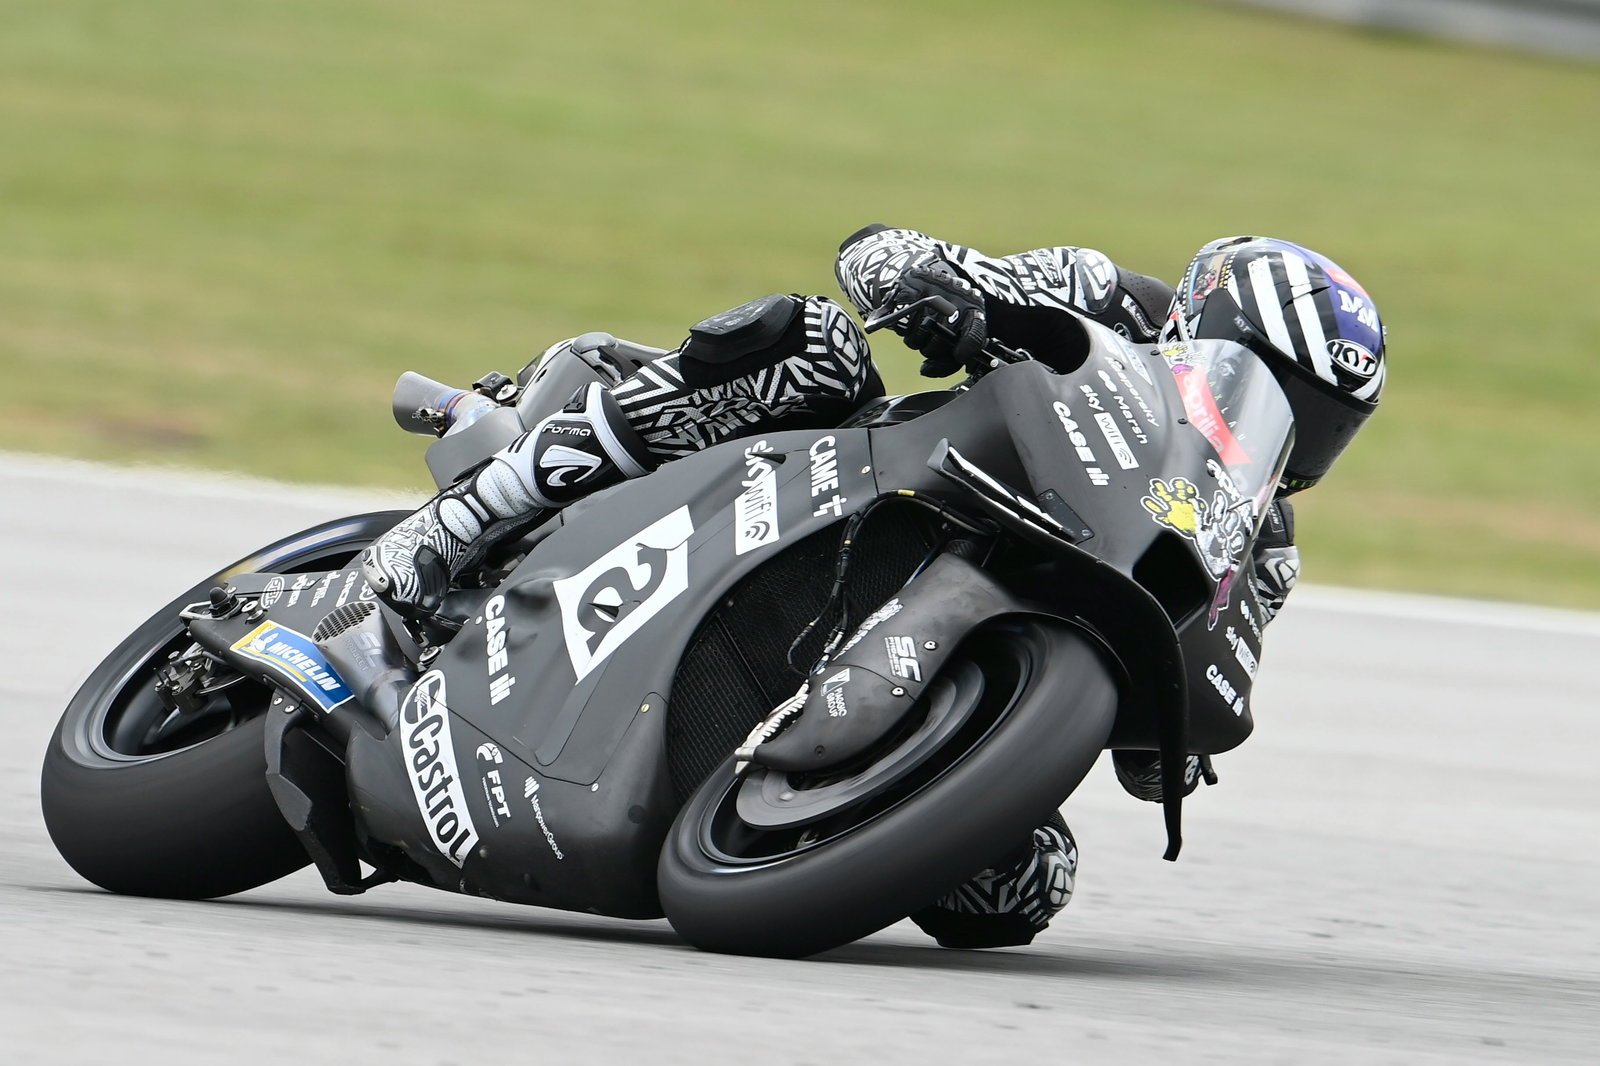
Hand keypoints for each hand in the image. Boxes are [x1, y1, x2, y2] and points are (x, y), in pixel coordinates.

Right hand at [882, 257, 989, 376]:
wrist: (921, 276)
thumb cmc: (942, 308)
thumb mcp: (957, 326)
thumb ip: (951, 354)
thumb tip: (927, 370)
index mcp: (973, 306)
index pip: (974, 335)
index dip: (965, 351)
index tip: (958, 356)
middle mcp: (954, 297)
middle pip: (942, 341)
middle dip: (934, 349)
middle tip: (931, 340)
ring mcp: (931, 292)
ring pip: (921, 337)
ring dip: (918, 341)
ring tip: (921, 328)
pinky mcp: (909, 290)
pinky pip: (905, 326)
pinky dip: (905, 331)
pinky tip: (910, 321)